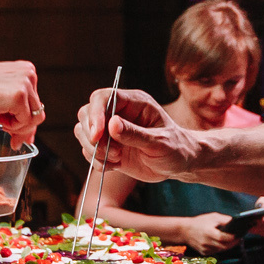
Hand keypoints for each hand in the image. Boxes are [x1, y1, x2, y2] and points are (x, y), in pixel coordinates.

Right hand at [0, 61, 44, 143]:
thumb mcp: (0, 90)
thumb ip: (16, 103)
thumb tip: (29, 131)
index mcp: (26, 69)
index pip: (35, 101)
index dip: (27, 119)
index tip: (18, 132)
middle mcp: (30, 74)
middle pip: (37, 110)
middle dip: (25, 128)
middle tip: (13, 139)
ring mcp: (26, 85)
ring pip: (34, 118)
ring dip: (19, 128)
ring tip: (4, 127)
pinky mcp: (19, 97)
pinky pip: (25, 121)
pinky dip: (14, 127)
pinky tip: (1, 122)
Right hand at [74, 87, 203, 181]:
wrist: (180, 164)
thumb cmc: (176, 148)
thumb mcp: (160, 142)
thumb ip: (136, 134)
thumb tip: (112, 124)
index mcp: (134, 103)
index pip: (103, 97)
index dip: (95, 114)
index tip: (97, 135)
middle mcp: (119, 113)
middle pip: (87, 113)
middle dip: (91, 135)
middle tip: (112, 153)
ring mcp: (111, 130)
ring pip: (83, 133)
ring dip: (94, 150)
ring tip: (117, 159)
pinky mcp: (108, 147)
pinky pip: (89, 151)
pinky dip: (97, 161)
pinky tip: (115, 166)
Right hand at [177, 213, 242, 253]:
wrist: (184, 231)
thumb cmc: (200, 222)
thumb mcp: (212, 217)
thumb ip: (225, 220)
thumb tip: (236, 222)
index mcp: (209, 233)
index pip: (224, 238)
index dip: (233, 237)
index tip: (240, 234)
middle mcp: (207, 243)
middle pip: (225, 246)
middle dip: (233, 243)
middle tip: (239, 238)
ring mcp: (205, 249)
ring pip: (221, 250)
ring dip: (228, 246)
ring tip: (233, 240)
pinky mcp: (204, 253)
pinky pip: (216, 251)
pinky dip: (221, 247)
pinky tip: (224, 242)